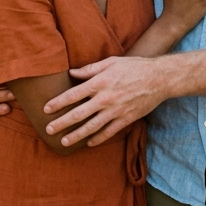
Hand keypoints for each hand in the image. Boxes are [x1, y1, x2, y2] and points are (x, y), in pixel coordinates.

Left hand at [43, 56, 167, 146]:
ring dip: (76, 135)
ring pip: (91, 127)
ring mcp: (116, 111)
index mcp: (100, 82)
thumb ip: (90, 69)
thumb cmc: (134, 66)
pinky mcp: (126, 119)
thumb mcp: (111, 62)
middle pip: (78, 114)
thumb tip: (72, 73)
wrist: (159, 78)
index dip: (57, 103)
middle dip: (61, 123)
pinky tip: (88, 143)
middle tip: (48, 130)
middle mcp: (105, 98)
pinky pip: (108, 132)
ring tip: (64, 142)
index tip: (46, 109)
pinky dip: (97, 138)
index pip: (73, 95)